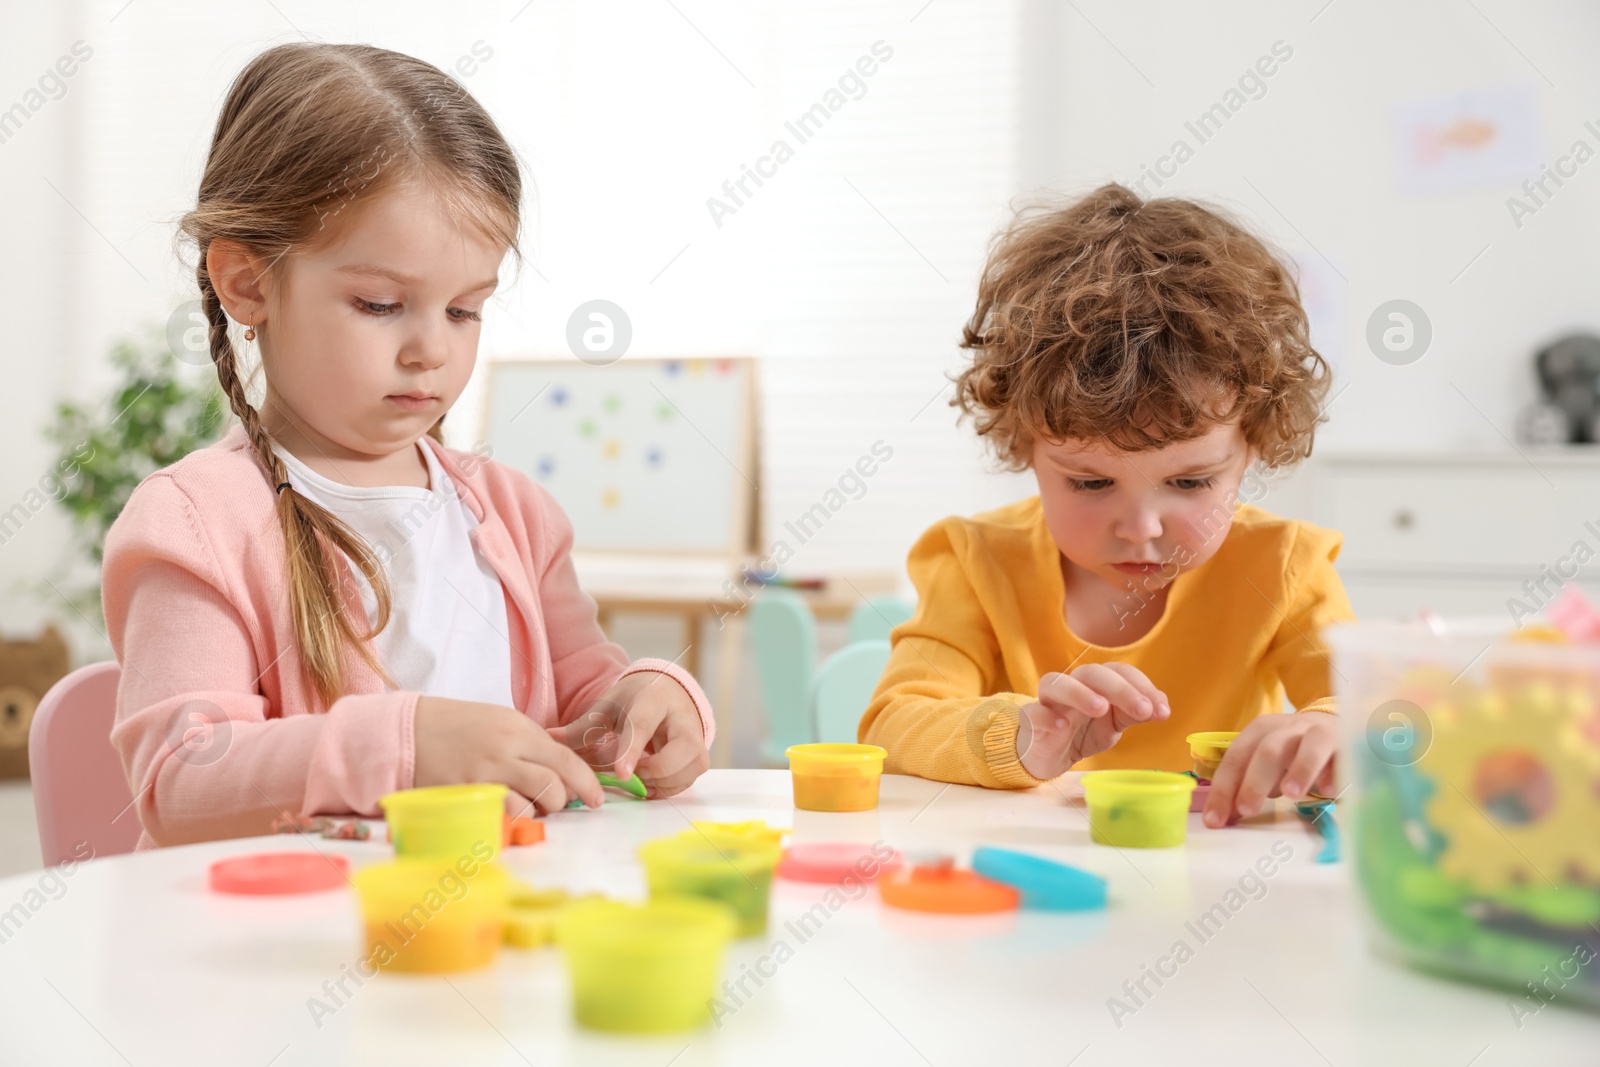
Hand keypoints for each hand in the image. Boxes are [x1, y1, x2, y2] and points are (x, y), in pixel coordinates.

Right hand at [413, 696, 603, 816]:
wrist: (406, 730)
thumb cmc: (456, 726)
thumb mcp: (499, 721)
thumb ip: (531, 743)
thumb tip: (564, 770)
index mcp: (518, 728)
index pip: (566, 759)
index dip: (586, 782)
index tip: (596, 798)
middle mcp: (505, 750)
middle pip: (555, 785)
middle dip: (562, 801)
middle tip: (554, 803)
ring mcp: (484, 775)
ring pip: (533, 806)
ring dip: (538, 814)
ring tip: (527, 808)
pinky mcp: (465, 795)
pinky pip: (502, 816)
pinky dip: (511, 821)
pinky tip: (505, 814)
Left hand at [553, 671, 709, 798]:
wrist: (668, 692)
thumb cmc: (634, 700)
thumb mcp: (608, 707)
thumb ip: (582, 727)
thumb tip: (548, 738)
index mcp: (654, 698)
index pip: (644, 725)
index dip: (632, 750)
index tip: (620, 773)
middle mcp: (682, 716)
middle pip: (678, 751)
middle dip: (654, 770)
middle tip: (630, 773)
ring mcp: (697, 737)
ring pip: (688, 769)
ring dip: (660, 781)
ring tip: (638, 776)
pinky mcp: (700, 756)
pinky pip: (687, 781)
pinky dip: (666, 787)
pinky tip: (649, 781)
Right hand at [1015, 663, 1169, 779]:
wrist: (1049, 756)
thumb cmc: (1081, 733)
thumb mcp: (1113, 725)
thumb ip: (1134, 713)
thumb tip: (1162, 706)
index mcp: (1095, 683)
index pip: (1119, 671)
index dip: (1142, 686)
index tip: (1162, 710)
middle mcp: (1072, 686)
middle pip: (1091, 673)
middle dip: (1121, 689)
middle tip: (1142, 711)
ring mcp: (1048, 702)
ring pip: (1056, 683)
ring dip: (1080, 693)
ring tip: (1101, 708)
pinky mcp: (1031, 721)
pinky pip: (1034, 713)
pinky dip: (1046, 716)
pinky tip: (1061, 726)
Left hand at [1203, 712, 1336, 827]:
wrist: (1331, 725)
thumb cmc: (1291, 753)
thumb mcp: (1264, 767)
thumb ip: (1245, 787)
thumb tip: (1223, 817)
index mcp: (1258, 732)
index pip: (1235, 759)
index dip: (1223, 789)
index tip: (1215, 819)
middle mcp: (1286, 729)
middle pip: (1267, 751)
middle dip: (1254, 781)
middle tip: (1246, 810)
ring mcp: (1318, 733)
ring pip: (1309, 746)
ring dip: (1299, 769)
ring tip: (1291, 795)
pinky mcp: (1347, 743)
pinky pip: (1343, 755)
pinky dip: (1336, 772)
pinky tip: (1330, 790)